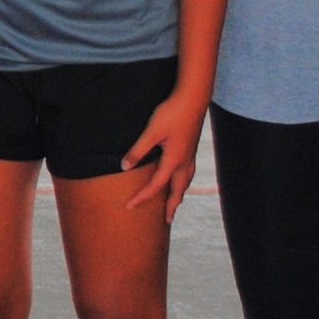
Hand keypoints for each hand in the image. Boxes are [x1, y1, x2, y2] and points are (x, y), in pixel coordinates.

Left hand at [120, 87, 208, 215]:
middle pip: (178, 190)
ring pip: (185, 181)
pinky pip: (188, 171)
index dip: (142, 197)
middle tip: (167, 221)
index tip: (129, 207)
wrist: (194, 97)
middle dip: (172, 206)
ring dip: (179, 194)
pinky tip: (180, 177)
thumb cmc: (172, 113)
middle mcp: (184, 161)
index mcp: (174, 161)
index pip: (156, 185)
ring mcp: (190, 154)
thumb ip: (138, 150)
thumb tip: (124, 167)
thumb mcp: (152, 132)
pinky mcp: (191, 146)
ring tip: (175, 203)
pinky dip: (183, 181)